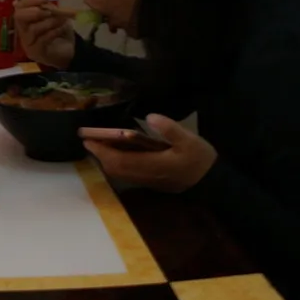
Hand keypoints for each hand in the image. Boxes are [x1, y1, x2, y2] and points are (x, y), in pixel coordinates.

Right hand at [14, 0, 76, 69]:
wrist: (70, 51)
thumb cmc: (59, 30)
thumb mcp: (54, 14)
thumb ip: (43, 4)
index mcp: (25, 19)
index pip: (19, 7)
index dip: (30, 0)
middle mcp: (22, 31)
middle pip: (19, 17)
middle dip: (35, 12)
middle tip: (50, 12)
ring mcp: (28, 43)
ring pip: (33, 29)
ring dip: (50, 22)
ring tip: (62, 20)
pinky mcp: (36, 52)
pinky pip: (43, 39)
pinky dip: (54, 31)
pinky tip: (62, 29)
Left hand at [83, 114, 214, 191]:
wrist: (212, 183)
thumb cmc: (200, 159)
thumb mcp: (190, 140)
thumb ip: (170, 128)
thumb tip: (150, 116)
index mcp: (153, 165)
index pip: (120, 160)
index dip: (102, 151)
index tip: (87, 139)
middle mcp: (146, 175)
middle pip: (115, 169)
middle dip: (99, 155)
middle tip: (88, 138)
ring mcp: (148, 180)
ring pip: (120, 173)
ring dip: (106, 160)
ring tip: (98, 142)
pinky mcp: (151, 181)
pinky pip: (127, 173)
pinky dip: (117, 163)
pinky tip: (117, 150)